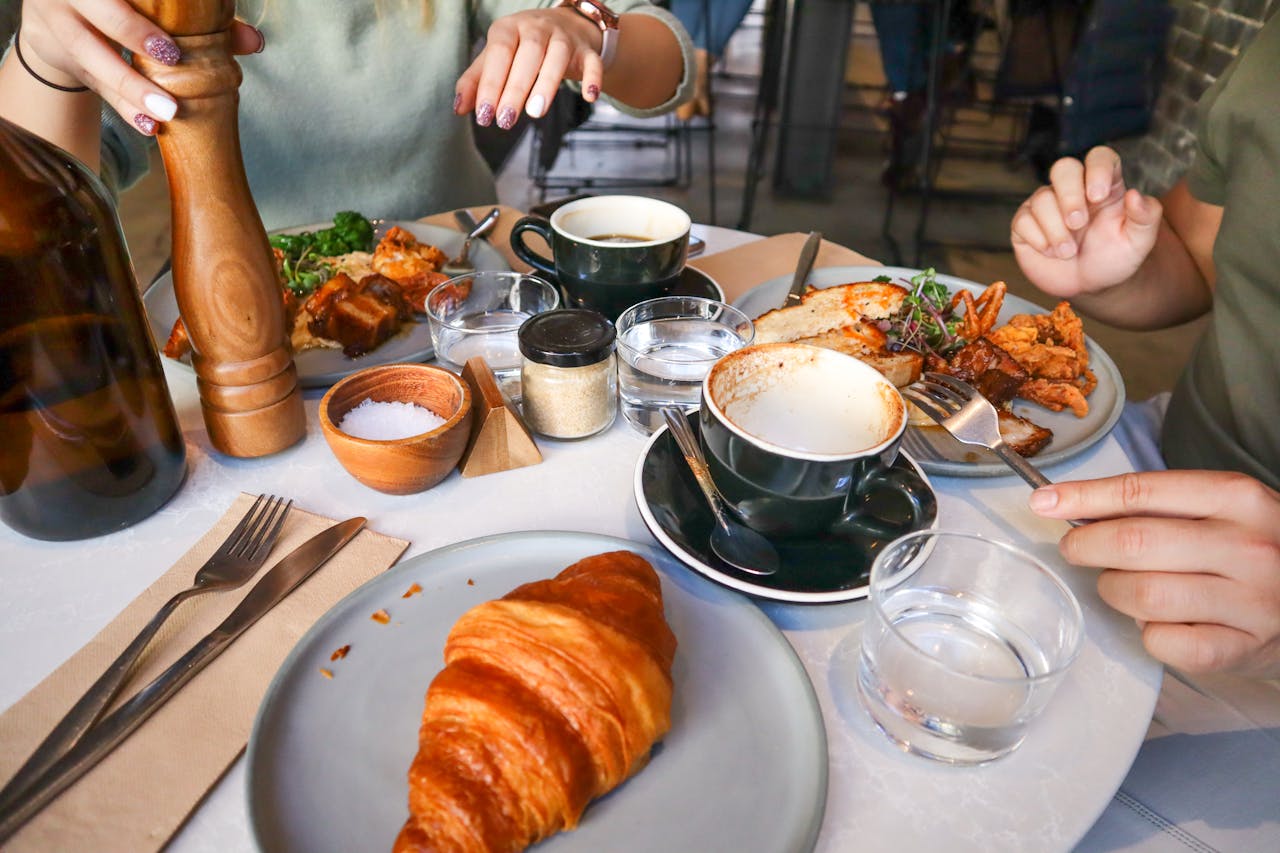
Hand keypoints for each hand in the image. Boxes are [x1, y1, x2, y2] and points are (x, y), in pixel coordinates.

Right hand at [18, 0, 263, 133]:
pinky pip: (93, 85)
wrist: (58, 18)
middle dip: (133, 37)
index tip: (170, 43)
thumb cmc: (121, 6)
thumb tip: (255, 42)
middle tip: (171, 61)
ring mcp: (57, 25)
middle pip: (96, 16)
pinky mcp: (60, 58)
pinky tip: (148, 125)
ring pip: (91, 58)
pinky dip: (123, 107)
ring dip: (130, 89)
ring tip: (166, 113)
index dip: (137, 20)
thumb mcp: (150, 8)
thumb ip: (203, 22)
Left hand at [455, 8, 605, 130]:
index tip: (485, 115)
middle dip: (516, 89)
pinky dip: (592, 78)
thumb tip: (458, 108)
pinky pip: (592, 62)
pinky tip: (589, 97)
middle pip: (528, 55)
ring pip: (557, 57)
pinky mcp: (586, 51)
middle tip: (506, 121)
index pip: (499, 53)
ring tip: (536, 112)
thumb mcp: (496, 58)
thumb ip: (476, 80)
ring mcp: (564, 38)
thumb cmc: (521, 47)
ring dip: (547, 84)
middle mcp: (537, 28)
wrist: (565, 26)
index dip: (491, 84)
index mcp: (509, 28)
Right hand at [1011, 146, 1164, 299]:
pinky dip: (1038, 239)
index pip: (1099, 157)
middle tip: (1078, 224)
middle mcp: (1073, 189)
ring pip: (1042, 198)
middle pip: (1064, 168)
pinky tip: (1051, 252)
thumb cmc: (1114, 258)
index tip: (1098, 196)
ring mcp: (1046, 205)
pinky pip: (1023, 220)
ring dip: (1056, 230)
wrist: (1089, 286)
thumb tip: (1135, 195)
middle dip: (1069, 196)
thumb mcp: (1139, 241)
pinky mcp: (1025, 224)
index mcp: (1104, 185)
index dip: (1097, 169)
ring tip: (1068, 252)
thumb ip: (1146, 217)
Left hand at [1030, 470, 1279, 677]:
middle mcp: (1248, 547)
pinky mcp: (1242, 649)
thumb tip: (1066, 504)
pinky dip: (1147, 633)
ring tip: (1122, 586)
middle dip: (1085, 546)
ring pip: (1141, 595)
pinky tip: (1160, 622)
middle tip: (1076, 550)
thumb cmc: (1252, 549)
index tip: (1043, 502)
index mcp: (1238, 498)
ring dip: (1114, 591)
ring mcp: (1250, 601)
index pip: (1142, 491)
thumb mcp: (1221, 509)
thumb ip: (1157, 505)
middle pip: (1132, 542)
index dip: (1082, 497)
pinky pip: (1163, 642)